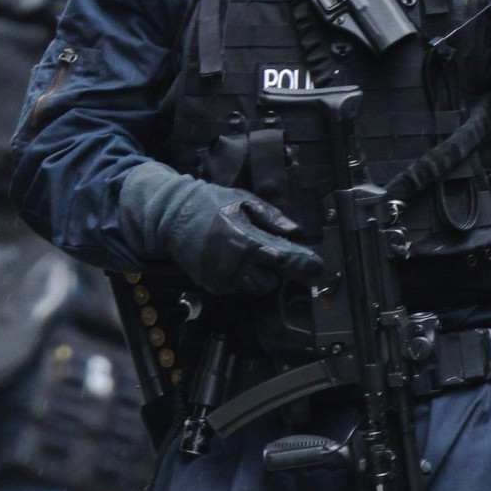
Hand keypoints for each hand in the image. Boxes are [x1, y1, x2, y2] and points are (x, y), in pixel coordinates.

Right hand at [119, 162, 323, 295]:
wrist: (173, 216)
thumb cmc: (211, 204)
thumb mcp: (243, 200)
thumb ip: (272, 218)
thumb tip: (296, 231)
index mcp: (243, 238)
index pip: (282, 258)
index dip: (303, 264)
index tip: (318, 268)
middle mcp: (232, 263)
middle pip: (272, 280)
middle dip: (278, 269)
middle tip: (271, 249)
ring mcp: (221, 277)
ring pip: (256, 288)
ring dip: (262, 275)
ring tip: (250, 251)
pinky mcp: (212, 285)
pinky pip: (240, 290)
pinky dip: (245, 279)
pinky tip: (237, 260)